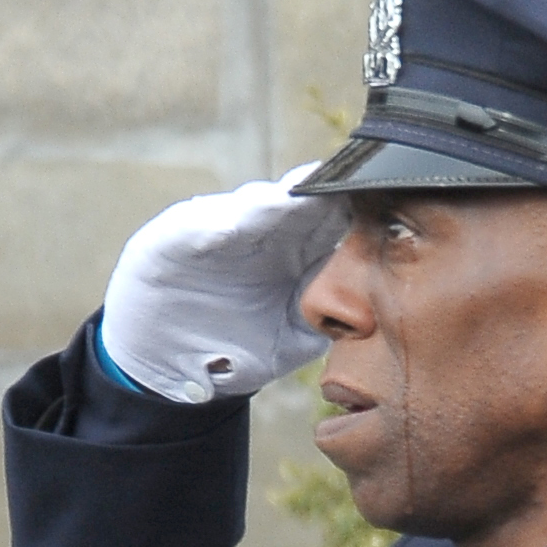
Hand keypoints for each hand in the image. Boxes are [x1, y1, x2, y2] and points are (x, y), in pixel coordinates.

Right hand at [99, 167, 348, 402]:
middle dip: (320, 195)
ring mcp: (217, 231)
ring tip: (294, 196)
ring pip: (250, 209)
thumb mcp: (283, 343)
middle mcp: (259, 233)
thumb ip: (320, 327)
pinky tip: (230, 225)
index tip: (383, 207)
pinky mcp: (175, 238)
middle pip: (295, 206)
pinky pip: (195, 227)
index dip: (351, 215)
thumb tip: (366, 323)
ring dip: (272, 203)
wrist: (163, 362)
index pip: (328, 224)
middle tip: (348, 184)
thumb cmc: (230, 348)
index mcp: (292, 253)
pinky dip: (213, 225)